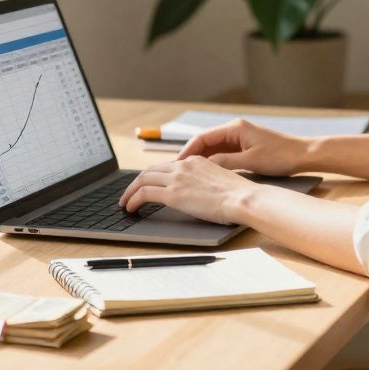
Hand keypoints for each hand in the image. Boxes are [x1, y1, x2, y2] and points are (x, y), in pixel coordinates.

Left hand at [118, 156, 258, 224]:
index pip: (166, 166)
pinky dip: (133, 200)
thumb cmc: (238, 195)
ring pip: (142, 179)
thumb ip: (204, 182)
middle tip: (129, 194)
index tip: (147, 185)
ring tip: (125, 203)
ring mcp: (177, 178)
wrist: (242, 198)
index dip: (153, 176)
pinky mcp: (173, 193)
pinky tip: (130, 208)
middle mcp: (184, 165)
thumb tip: (196, 193)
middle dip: (136, 183)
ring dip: (130, 192)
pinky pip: (144, 193)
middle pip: (150, 170)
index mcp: (196, 161)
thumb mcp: (219, 181)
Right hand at [174, 119, 310, 175]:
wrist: (303, 154)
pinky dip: (213, 162)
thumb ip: (226, 162)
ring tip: (188, 175)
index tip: (176, 164)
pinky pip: (223, 153)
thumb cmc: (281, 156)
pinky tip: (206, 174)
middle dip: (191, 156)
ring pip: (213, 149)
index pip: (203, 137)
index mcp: (235, 128)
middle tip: (177, 171)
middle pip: (205, 142)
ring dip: (201, 160)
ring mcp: (240, 138)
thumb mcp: (251, 161)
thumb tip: (203, 165)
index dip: (187, 151)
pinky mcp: (245, 147)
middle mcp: (235, 130)